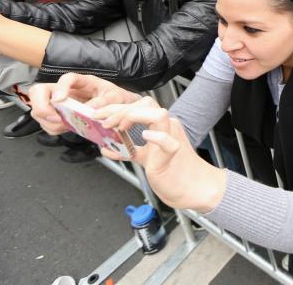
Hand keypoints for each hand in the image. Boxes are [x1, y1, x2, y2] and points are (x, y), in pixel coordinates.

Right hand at [27, 73, 139, 134]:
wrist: (117, 108)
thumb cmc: (115, 99)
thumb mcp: (116, 97)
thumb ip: (105, 101)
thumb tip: (91, 109)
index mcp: (83, 82)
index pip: (67, 78)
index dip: (60, 87)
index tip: (60, 99)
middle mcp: (66, 90)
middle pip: (39, 91)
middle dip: (41, 106)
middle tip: (56, 118)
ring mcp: (58, 102)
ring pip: (38, 109)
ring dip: (49, 121)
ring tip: (66, 125)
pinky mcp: (56, 113)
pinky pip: (45, 122)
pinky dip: (53, 128)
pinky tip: (66, 127)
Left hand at [95, 99, 226, 210]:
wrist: (192, 188)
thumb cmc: (172, 173)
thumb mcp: (145, 157)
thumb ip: (128, 150)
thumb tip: (106, 147)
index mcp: (161, 127)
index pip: (139, 106)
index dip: (117, 107)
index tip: (99, 115)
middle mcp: (167, 129)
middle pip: (146, 105)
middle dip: (120, 109)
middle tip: (103, 121)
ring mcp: (172, 139)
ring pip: (158, 115)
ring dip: (134, 117)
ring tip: (118, 127)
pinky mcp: (173, 155)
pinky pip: (167, 142)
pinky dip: (156, 138)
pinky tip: (145, 137)